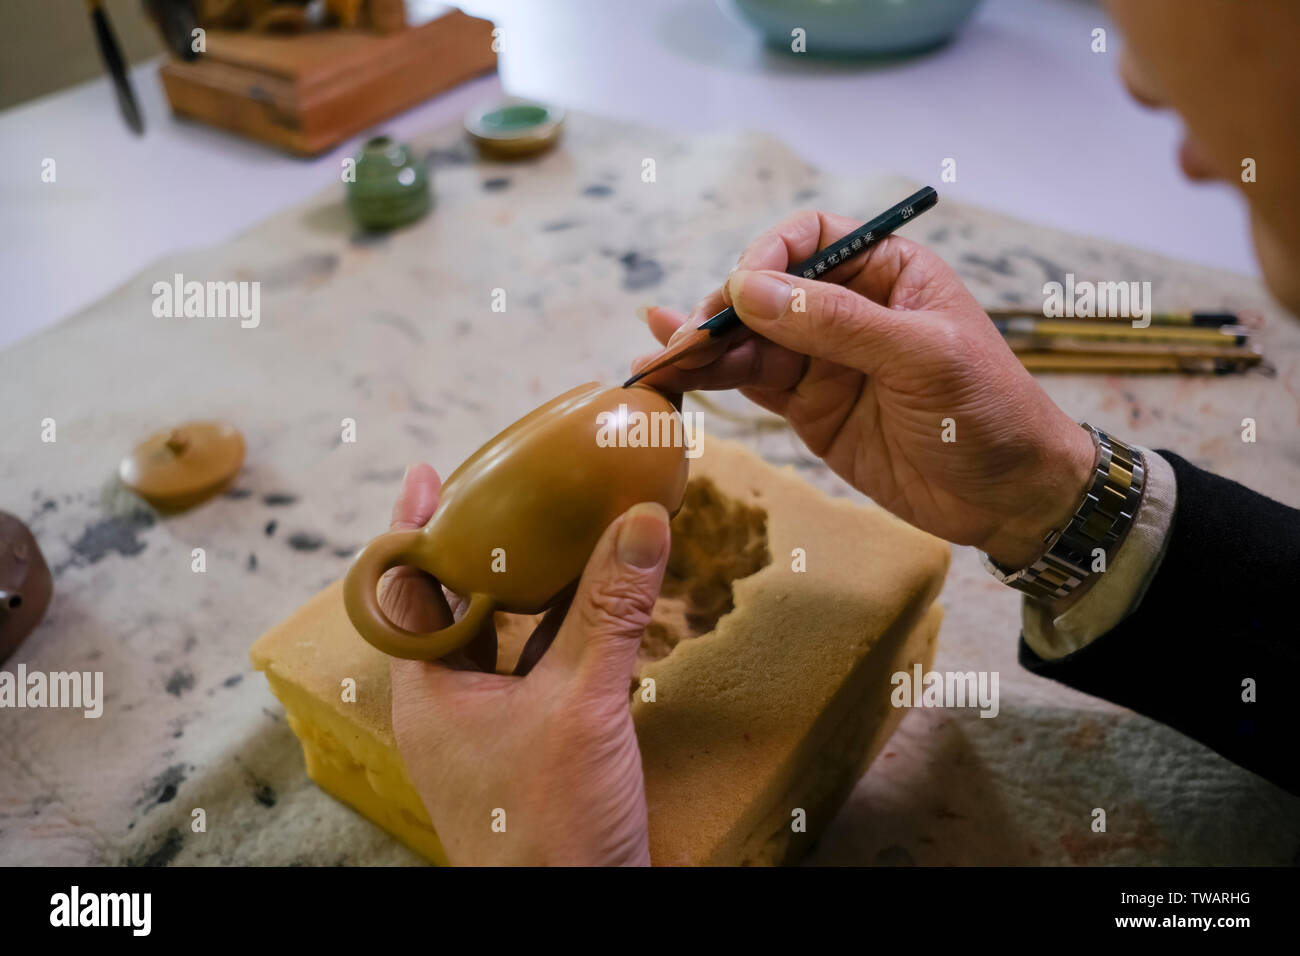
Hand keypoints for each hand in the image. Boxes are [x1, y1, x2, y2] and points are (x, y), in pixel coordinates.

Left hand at [382, 463, 667, 865]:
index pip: (405, 590)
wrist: (578, 922)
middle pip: (457, 606)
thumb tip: (641, 520)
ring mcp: (496, 728)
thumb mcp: (580, 706)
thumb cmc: (548, 828)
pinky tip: (599, 601)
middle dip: (483, 547)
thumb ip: (609, 611)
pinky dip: (568, 629)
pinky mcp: (539, 746)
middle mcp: (454, 705)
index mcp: (430, 692)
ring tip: (559, 528)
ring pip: (505, 638)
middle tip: (512, 488)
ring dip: (531, 586)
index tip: (432, 472)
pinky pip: (545, 668)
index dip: (416, 526)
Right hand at [631, 211, 1095, 568]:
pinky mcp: (809, 406)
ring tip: (654, 360)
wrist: (1009, 499)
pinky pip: (751, 382)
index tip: (741, 292)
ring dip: (702, 347)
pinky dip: (712, 377)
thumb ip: (835, 323)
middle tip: (684, 341)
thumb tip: (748, 288)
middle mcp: (848, 307)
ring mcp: (825, 359)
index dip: (768, 258)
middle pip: (766, 291)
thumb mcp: (921, 359)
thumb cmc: (987, 414)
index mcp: (887, 271)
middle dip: (721, 311)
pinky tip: (671, 368)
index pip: (810, 238)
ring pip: (749, 339)